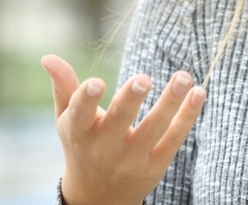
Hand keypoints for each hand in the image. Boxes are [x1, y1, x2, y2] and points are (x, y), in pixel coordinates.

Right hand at [42, 54, 205, 204]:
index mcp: (79, 132)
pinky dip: (187, 117)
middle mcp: (105, 147)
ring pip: (154, 128)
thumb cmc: (81, 144)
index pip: (80, 115)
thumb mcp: (67, 120)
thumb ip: (63, 87)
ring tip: (184, 76)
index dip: (87, 99)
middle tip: (144, 78)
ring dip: (170, 102)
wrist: (99, 197)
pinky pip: (174, 139)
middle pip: (119, 121)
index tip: (97, 82)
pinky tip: (199, 92)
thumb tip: (48, 57)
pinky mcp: (155, 164)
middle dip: (131, 100)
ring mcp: (132, 158)